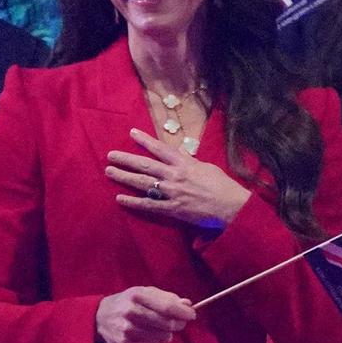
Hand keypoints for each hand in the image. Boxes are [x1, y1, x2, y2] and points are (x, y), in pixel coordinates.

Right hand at [96, 286, 195, 342]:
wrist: (99, 317)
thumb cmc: (127, 302)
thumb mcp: (144, 293)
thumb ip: (166, 297)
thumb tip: (187, 304)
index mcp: (137, 295)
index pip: (168, 306)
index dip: (183, 312)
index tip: (192, 314)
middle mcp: (132, 312)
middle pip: (167, 324)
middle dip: (178, 324)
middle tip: (180, 323)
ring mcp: (127, 330)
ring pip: (161, 337)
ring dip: (167, 333)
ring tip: (161, 328)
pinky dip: (156, 341)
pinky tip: (150, 335)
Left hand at [106, 128, 250, 226]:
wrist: (232, 207)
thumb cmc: (223, 187)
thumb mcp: (207, 168)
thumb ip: (191, 162)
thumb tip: (180, 156)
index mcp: (185, 163)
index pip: (161, 149)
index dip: (145, 140)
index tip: (131, 133)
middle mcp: (175, 176)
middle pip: (145, 165)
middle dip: (126, 159)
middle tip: (111, 155)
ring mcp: (172, 193)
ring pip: (143, 183)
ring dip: (124, 177)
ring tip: (109, 172)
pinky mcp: (172, 209)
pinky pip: (148, 206)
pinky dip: (133, 202)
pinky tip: (119, 199)